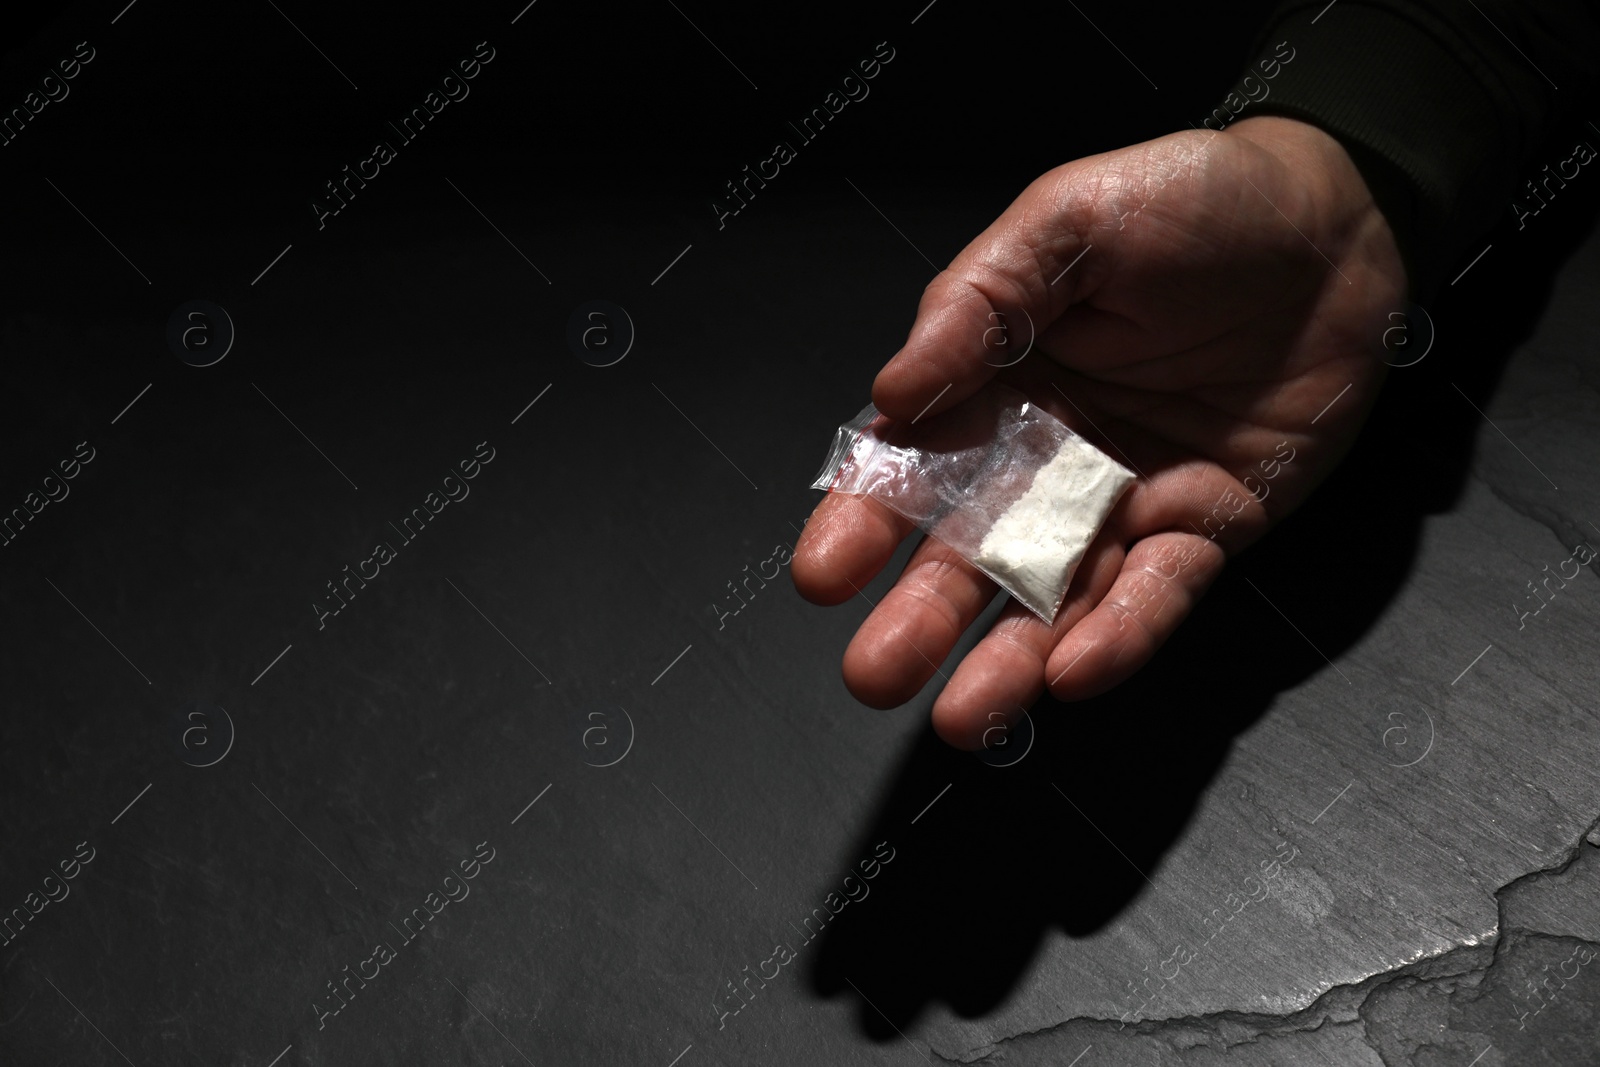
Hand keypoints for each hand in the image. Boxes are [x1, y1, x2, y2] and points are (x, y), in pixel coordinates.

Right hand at [792, 116, 1407, 748]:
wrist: (1340, 221)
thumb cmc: (1196, 201)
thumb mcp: (1067, 220)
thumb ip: (976, 301)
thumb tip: (893, 389)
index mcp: (995, 381)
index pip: (910, 463)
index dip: (863, 518)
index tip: (826, 572)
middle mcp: (1048, 455)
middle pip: (969, 550)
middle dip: (920, 617)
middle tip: (875, 674)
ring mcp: (1124, 501)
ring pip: (1055, 598)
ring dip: (1007, 660)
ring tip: (963, 714)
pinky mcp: (1204, 527)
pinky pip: (1158, 593)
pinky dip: (1120, 634)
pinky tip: (1076, 670)